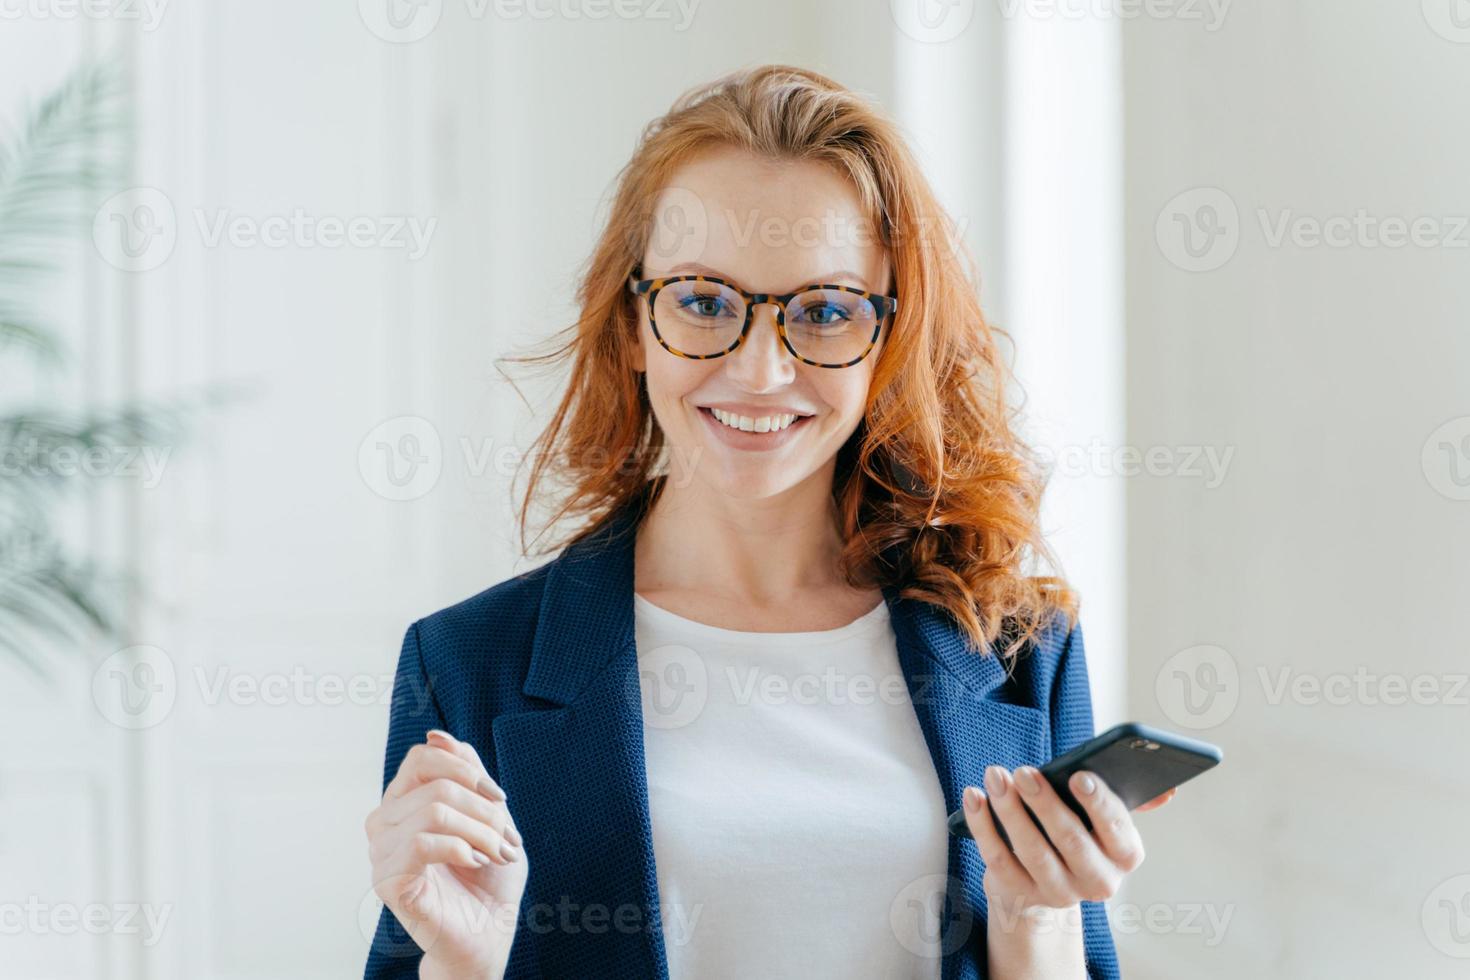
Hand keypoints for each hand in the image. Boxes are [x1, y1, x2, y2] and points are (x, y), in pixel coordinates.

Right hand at [364, 729, 528, 978]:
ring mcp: (381, 852)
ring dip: (480, 832)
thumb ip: (465, 773)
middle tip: (506, 837)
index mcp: (405, 802)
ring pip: (434, 811)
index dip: (466, 769)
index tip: (498, 796)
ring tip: (494, 855)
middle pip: (435, 784)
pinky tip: (473, 863)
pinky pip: (422, 843)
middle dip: (483, 808)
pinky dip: (460, 848)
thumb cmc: (489, 878)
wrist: (489, 933)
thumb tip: (436, 734)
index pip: (423, 757)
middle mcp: (385, 822)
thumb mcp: (489, 813)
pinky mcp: (388, 881)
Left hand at [960, 765, 1172, 914]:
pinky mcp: (1021, 895)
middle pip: (1070, 841)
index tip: (1078, 776)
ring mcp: (1058, 893)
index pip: (1117, 831)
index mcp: (1125, 856)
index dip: (1098, 803)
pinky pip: (997, 859)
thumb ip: (1129, 799)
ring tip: (996, 776)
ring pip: (1031, 850)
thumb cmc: (1077, 831)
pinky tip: (974, 797)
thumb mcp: (1102, 817)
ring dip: (1010, 810)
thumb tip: (1167, 791)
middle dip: (1045, 802)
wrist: (1042, 881)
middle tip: (1024, 771)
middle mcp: (1097, 881)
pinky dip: (982, 826)